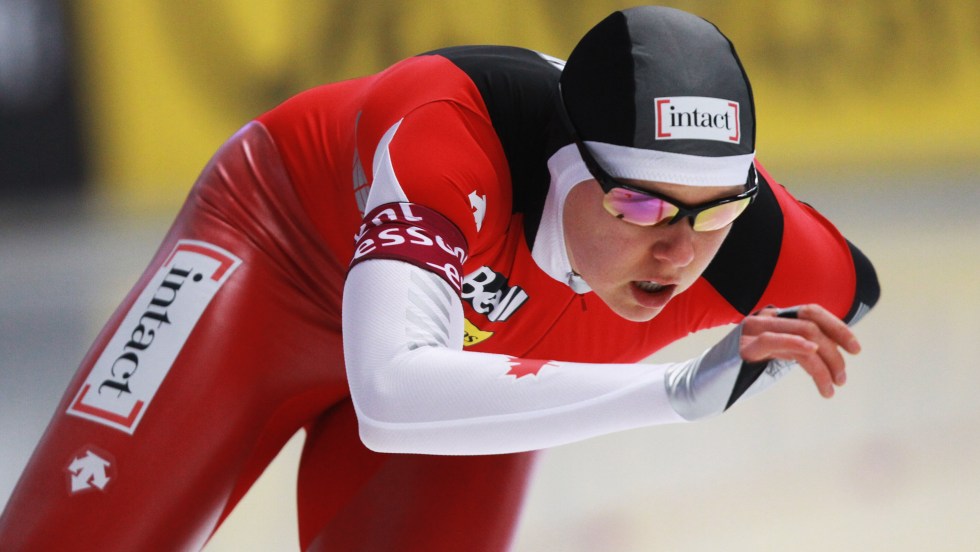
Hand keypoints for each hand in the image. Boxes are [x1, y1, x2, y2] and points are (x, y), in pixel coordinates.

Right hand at [739, 304, 860, 397]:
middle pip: (812, 325)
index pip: (812, 312)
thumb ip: (795, 350)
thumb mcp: (774, 360)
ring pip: (803, 335)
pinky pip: (774, 340)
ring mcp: (751, 331)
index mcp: (773, 319)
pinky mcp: (741, 347)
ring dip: (824, 363)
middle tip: (842, 379)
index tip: (855, 349)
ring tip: (831, 387)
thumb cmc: (739, 377)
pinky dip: (797, 344)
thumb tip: (827, 352)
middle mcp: (763, 319)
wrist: (702, 390)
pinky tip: (811, 353)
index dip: (838, 326)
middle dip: (835, 352)